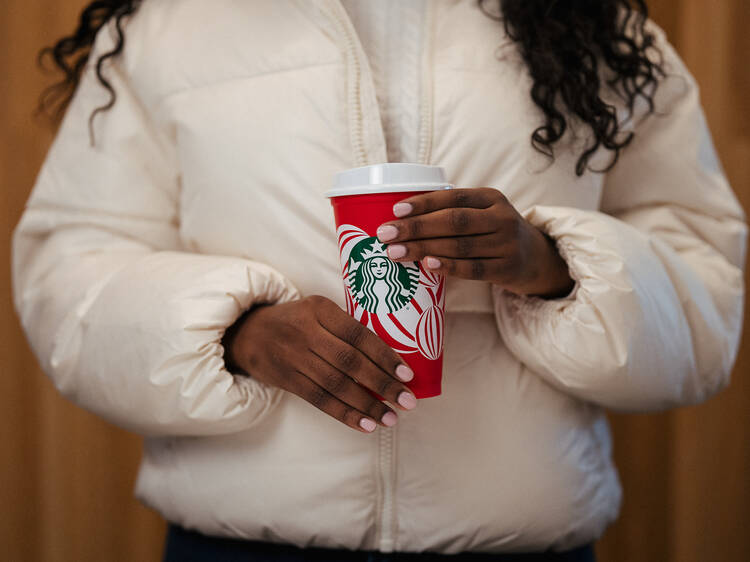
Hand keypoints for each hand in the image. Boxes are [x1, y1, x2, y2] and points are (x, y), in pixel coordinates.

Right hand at [221, 295, 417, 432]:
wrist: (248, 333)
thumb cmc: (297, 321)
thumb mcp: (318, 310)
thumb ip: (346, 328)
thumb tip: (391, 358)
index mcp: (320, 309)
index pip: (358, 334)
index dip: (384, 355)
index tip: (407, 374)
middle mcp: (306, 332)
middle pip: (349, 362)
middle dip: (382, 384)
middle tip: (407, 401)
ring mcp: (294, 357)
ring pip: (336, 385)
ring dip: (367, 404)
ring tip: (391, 418)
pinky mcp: (287, 379)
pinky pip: (320, 400)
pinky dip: (345, 414)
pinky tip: (366, 424)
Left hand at [375, 187, 574, 298]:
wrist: (536, 259)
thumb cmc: (494, 233)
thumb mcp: (483, 213)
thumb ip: (453, 212)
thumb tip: (399, 218)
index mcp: (491, 198)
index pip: (453, 197)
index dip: (424, 203)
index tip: (395, 210)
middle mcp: (501, 218)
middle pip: (453, 221)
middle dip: (416, 227)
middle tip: (385, 234)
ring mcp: (506, 244)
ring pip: (459, 245)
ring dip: (423, 249)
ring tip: (394, 253)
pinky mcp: (507, 269)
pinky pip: (473, 269)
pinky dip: (449, 267)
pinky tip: (427, 265)